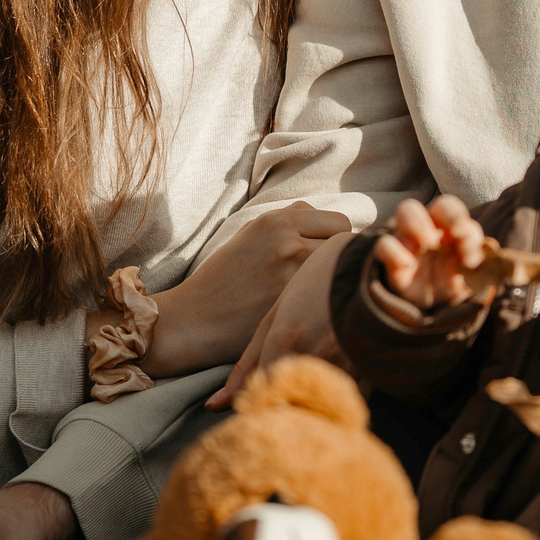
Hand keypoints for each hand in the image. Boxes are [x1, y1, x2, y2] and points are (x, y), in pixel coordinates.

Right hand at [208, 229, 355, 409]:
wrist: (193, 319)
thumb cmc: (222, 279)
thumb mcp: (250, 235)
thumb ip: (289, 222)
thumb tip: (326, 222)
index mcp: (276, 220)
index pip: (337, 221)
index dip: (336, 240)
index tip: (328, 257)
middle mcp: (288, 240)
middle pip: (346, 243)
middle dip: (340, 258)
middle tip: (325, 277)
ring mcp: (293, 271)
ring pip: (340, 269)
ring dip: (335, 279)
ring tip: (318, 294)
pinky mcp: (292, 302)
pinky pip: (329, 295)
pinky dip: (326, 301)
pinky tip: (310, 310)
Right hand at [372, 195, 491, 308]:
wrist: (433, 307)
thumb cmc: (454, 280)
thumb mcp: (472, 273)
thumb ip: (480, 260)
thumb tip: (490, 246)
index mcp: (451, 227)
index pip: (454, 209)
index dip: (462, 221)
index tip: (469, 248)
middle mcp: (431, 227)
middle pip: (438, 203)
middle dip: (449, 215)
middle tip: (456, 236)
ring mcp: (410, 241)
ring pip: (406, 210)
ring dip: (418, 222)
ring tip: (427, 243)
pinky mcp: (392, 261)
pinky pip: (384, 245)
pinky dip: (394, 250)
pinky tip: (407, 264)